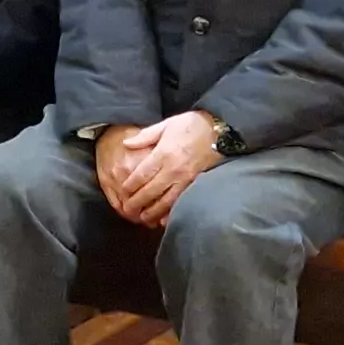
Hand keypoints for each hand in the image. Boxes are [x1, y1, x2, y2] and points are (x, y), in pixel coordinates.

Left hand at [110, 111, 220, 225]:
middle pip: (150, 192)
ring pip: (165, 202)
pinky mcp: (196, 185)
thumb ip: (145, 136)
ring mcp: (186, 179)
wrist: (220, 130)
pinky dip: (170, 213)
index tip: (122, 192)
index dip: (129, 186)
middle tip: (127, 211)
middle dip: (136, 203)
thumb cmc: (192, 125)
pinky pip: (180, 202)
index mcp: (163, 154)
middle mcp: (173, 169)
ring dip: (152, 212)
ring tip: (142, 218)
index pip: (141, 175)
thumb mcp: (166, 125)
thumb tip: (126, 143)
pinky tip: (163, 220)